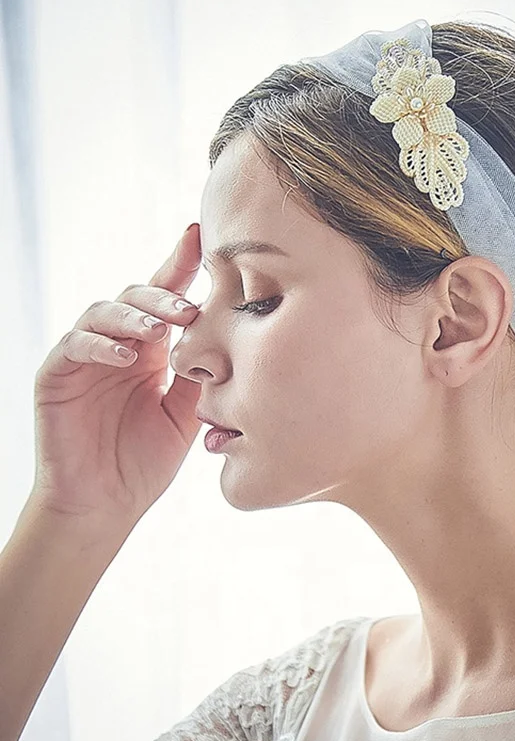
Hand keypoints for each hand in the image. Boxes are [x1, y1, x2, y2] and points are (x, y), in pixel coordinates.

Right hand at [29, 224, 203, 537]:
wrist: (105, 504)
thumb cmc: (146, 459)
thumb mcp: (186, 414)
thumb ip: (200, 374)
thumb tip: (232, 334)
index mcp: (152, 349)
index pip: (166, 299)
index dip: (181, 265)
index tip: (203, 236)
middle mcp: (119, 344)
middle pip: (137, 296)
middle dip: (164, 295)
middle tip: (189, 309)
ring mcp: (86, 356)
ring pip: (104, 311)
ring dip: (134, 315)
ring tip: (161, 328)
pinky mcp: (56, 374)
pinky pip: (75, 345)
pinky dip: (101, 344)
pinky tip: (129, 355)